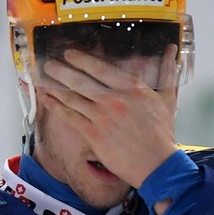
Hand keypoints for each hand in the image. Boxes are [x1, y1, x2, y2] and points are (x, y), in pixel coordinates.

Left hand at [38, 46, 179, 188]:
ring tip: (41, 78)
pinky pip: (69, 117)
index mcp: (131, 88)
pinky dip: (55, 106)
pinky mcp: (93, 135)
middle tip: (48, 63)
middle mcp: (113, 99)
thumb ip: (167, 72)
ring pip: (71, 97)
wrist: (157, 164)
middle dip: (61, 70)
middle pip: (81, 80)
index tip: (69, 54)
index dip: (81, 60)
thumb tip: (171, 50)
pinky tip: (46, 99)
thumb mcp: (167, 99)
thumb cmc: (162, 134)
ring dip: (54, 86)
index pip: (100, 68)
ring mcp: (101, 117)